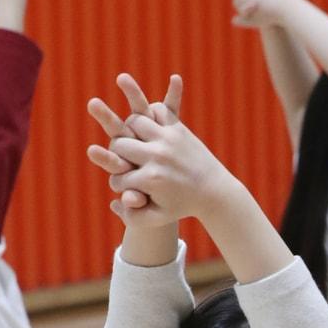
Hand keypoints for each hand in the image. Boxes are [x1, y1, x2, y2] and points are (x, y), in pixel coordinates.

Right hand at [97, 88, 234, 225]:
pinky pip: (158, 109)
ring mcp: (169, 139)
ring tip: (130, 139)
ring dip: (129, 130)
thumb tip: (113, 203)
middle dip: (115, 153)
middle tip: (122, 159)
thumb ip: (132, 217)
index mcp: (151, 179)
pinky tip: (147, 122)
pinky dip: (150, 113)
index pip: (119, 177)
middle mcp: (158, 156)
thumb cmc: (182, 206)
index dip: (118, 184)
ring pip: (134, 121)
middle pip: (120, 145)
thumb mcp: (158, 218)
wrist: (214, 191)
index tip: (124, 188)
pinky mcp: (178, 128)